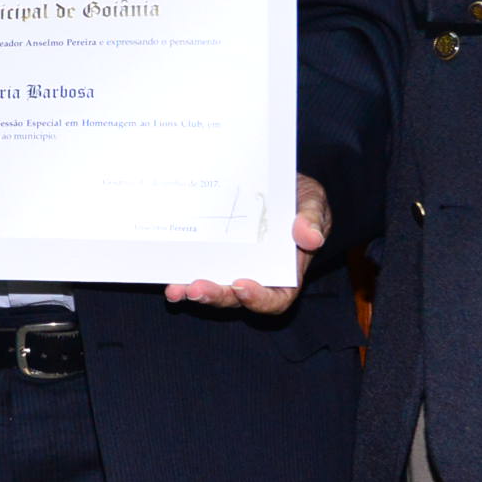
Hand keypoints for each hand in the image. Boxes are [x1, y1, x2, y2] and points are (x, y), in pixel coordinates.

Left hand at [164, 173, 332, 314]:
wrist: (276, 182)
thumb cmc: (300, 198)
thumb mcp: (313, 201)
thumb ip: (313, 218)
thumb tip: (311, 238)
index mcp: (286, 274)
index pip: (275, 299)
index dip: (259, 299)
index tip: (241, 286)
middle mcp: (257, 276)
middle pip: (236, 298)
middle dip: (216, 296)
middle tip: (196, 289)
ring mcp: (232, 267)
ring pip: (213, 289)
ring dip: (194, 292)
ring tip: (176, 290)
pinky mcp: (212, 255)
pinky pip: (197, 270)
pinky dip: (183, 276)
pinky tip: (168, 276)